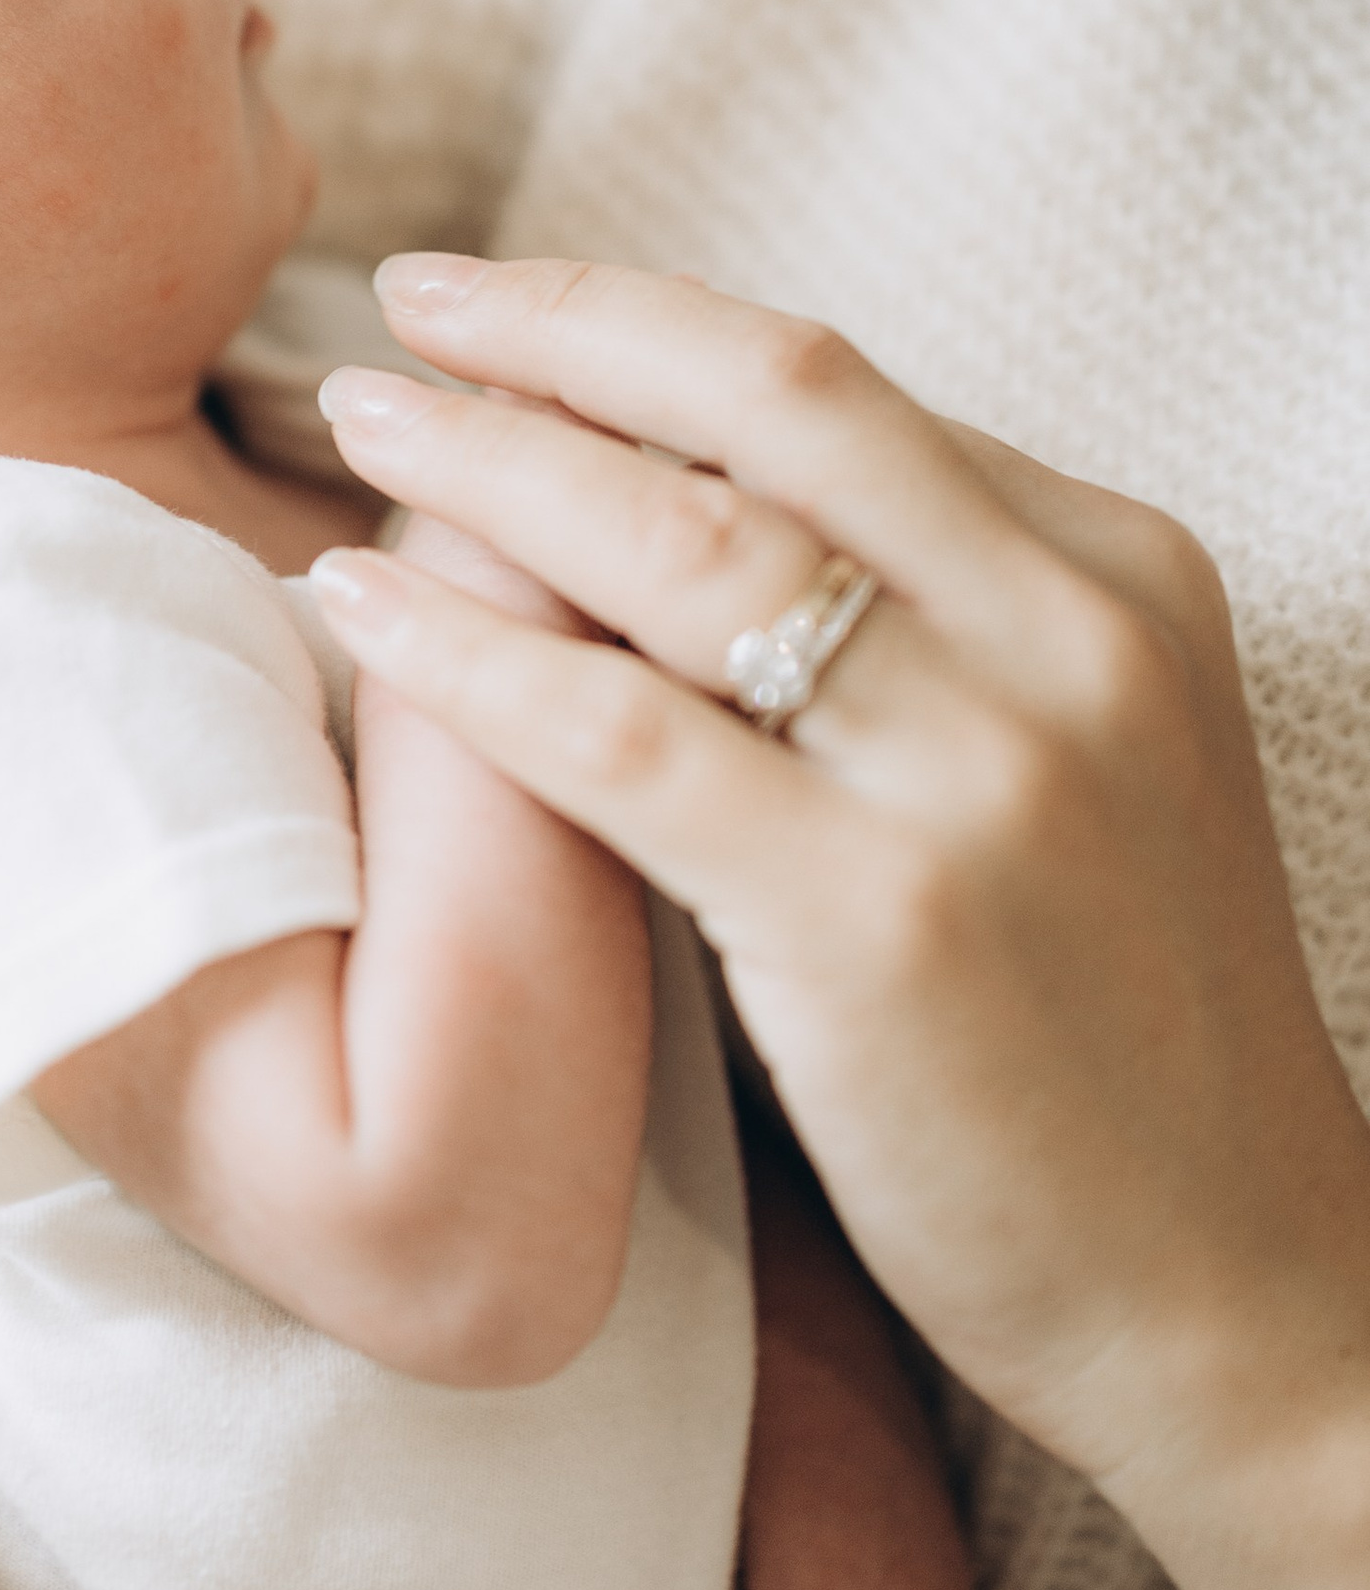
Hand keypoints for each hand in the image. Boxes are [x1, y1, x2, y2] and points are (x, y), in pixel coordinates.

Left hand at [304, 256, 1369, 1589]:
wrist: (1233, 1293)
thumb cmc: (1117, 1038)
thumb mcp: (1074, 768)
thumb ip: (931, 626)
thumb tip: (697, 501)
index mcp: (1119, 576)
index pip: (842, 394)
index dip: (646, 333)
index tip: (515, 312)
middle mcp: (1067, 639)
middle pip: (766, 402)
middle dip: (560, 327)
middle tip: (409, 296)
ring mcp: (980, 776)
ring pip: (679, 544)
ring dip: (487, 460)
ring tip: (357, 421)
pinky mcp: (872, 919)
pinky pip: (616, 737)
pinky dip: (467, 654)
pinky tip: (359, 602)